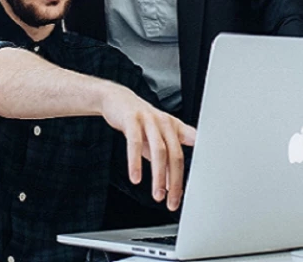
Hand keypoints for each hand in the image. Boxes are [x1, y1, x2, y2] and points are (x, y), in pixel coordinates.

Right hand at [99, 85, 196, 211]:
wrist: (117, 100)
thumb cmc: (140, 122)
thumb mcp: (156, 139)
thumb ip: (167, 160)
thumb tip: (172, 186)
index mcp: (175, 129)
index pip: (184, 156)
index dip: (185, 178)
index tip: (181, 197)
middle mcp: (165, 124)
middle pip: (175, 155)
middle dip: (174, 182)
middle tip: (170, 202)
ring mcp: (149, 120)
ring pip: (159, 151)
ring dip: (158, 176)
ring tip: (157, 194)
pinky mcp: (132, 119)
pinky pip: (134, 143)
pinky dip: (135, 162)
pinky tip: (135, 178)